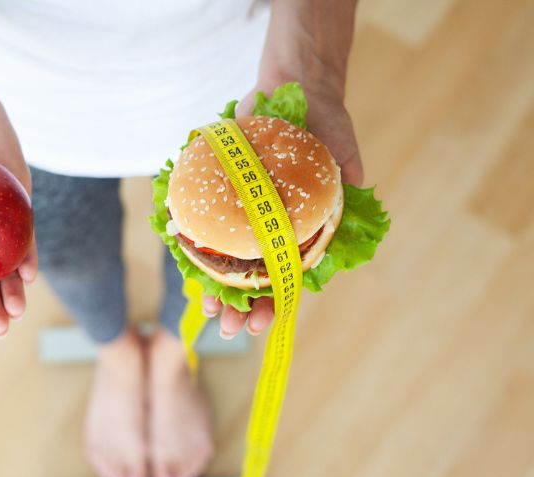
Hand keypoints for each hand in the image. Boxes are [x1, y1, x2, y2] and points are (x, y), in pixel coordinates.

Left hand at [202, 78, 362, 337]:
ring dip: (217, 288)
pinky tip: (185, 261)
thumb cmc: (323, 122)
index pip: (287, 278)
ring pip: (227, 261)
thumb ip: (345, 179)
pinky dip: (195, 244)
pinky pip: (206, 225)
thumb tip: (353, 195)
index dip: (274, 304)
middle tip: (227, 330)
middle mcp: (270, 228)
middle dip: (241, 308)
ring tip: (205, 311)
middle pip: (254, 279)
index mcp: (300, 231)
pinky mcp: (221, 194)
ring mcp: (244, 214)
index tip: (260, 324)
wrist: (292, 84)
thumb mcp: (340, 151)